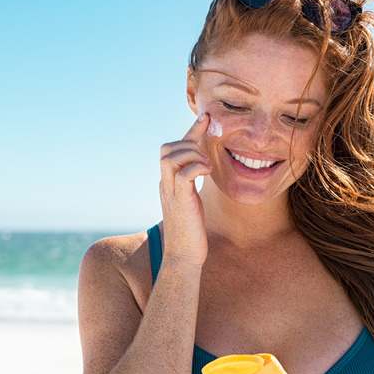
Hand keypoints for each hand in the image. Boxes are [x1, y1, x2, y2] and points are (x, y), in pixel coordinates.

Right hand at [159, 113, 211, 267]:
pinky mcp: (180, 202)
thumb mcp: (191, 201)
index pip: (174, 149)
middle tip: (206, 156)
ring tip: (207, 166)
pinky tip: (208, 173)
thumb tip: (201, 170)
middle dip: (189, 143)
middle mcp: (165, 184)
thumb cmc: (191, 231)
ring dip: (193, 155)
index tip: (206, 117)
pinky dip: (197, 168)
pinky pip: (185, 175)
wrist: (184, 256)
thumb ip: (191, 185)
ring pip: (171, 157)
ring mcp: (170, 192)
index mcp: (168, 182)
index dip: (191, 131)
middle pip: (167, 148)